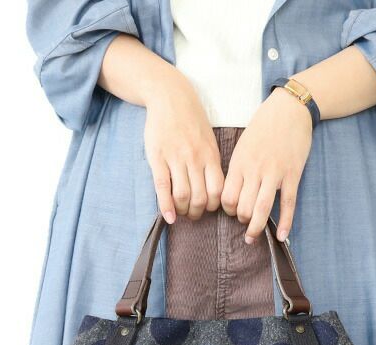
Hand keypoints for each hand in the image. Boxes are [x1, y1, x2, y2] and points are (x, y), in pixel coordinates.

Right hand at [144, 73, 224, 222]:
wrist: (169, 96)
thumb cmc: (191, 120)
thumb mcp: (209, 140)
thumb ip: (211, 164)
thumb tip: (214, 190)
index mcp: (210, 155)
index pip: (218, 191)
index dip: (213, 206)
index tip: (206, 208)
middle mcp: (195, 158)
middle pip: (200, 198)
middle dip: (196, 213)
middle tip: (192, 215)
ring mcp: (176, 158)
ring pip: (182, 195)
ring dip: (182, 211)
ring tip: (180, 212)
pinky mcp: (158, 157)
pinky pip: (163, 187)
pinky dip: (166, 206)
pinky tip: (168, 217)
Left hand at [221, 87, 312, 242]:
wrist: (290, 109)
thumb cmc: (263, 127)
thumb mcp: (242, 146)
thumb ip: (237, 170)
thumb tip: (230, 194)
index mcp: (240, 163)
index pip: (227, 197)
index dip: (227, 210)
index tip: (231, 211)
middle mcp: (255, 170)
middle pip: (243, 207)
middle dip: (241, 220)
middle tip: (244, 222)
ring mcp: (275, 173)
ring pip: (262, 209)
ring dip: (256, 228)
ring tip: (252, 237)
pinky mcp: (292, 175)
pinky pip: (288, 204)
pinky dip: (285, 222)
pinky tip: (282, 236)